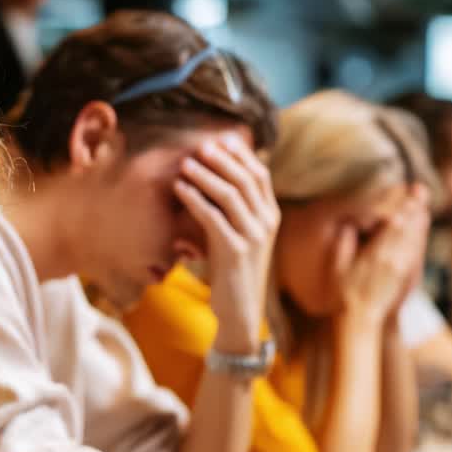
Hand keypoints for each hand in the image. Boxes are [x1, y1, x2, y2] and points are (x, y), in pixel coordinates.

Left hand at [174, 133, 279, 352]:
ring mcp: (254, 237)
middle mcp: (267, 223)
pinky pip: (213, 217)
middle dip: (222, 159)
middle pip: (246, 179)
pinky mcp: (236, 251)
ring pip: (231, 194)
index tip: (219, 139)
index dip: (240, 155)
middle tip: (200, 146)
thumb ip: (232, 210)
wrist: (240, 312)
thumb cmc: (232, 272)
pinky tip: (180, 189)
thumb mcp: (237, 236)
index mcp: (270, 216)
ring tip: (185, 164)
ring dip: (206, 175)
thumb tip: (211, 179)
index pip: (259, 174)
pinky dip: (195, 199)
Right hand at [334, 185, 429, 326]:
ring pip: (415, 240)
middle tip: (420, 190)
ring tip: (423, 206)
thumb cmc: (343, 295)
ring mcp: (402, 270)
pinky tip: (420, 232)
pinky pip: (417, 255)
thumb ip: (342, 245)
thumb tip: (348, 225)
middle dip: (414, 209)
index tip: (407, 192)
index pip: (393, 226)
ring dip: (420, 222)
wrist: (360, 321)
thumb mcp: (335, 269)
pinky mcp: (407, 278)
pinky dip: (420, 240)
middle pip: (407, 229)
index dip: (402, 207)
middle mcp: (393, 260)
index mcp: (375, 255)